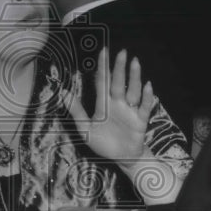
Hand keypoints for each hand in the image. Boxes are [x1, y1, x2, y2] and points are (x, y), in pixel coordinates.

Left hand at [63, 47, 155, 165]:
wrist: (121, 158)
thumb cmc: (103, 142)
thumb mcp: (85, 129)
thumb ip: (76, 111)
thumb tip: (63, 93)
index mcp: (104, 104)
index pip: (102, 81)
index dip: (103, 67)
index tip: (103, 51)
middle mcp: (118, 104)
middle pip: (118, 83)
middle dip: (119, 68)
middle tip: (121, 52)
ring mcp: (130, 111)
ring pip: (133, 91)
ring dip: (134, 78)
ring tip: (135, 63)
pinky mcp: (140, 121)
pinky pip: (144, 107)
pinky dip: (147, 97)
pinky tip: (148, 86)